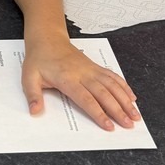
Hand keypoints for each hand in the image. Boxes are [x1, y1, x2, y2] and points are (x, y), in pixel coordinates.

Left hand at [21, 37, 140, 130]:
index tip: (109, 126)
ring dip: (125, 100)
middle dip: (118, 110)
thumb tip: (35, 112)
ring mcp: (91, 70)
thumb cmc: (38, 60)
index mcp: (67, 79)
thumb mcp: (29, 78)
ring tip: (136, 114)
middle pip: (104, 94)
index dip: (99, 113)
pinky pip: (112, 77)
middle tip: (129, 124)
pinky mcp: (95, 67)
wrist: (48, 39)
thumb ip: (33, 95)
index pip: (86, 99)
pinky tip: (132, 97)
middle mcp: (83, 74)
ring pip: (112, 85)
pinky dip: (124, 87)